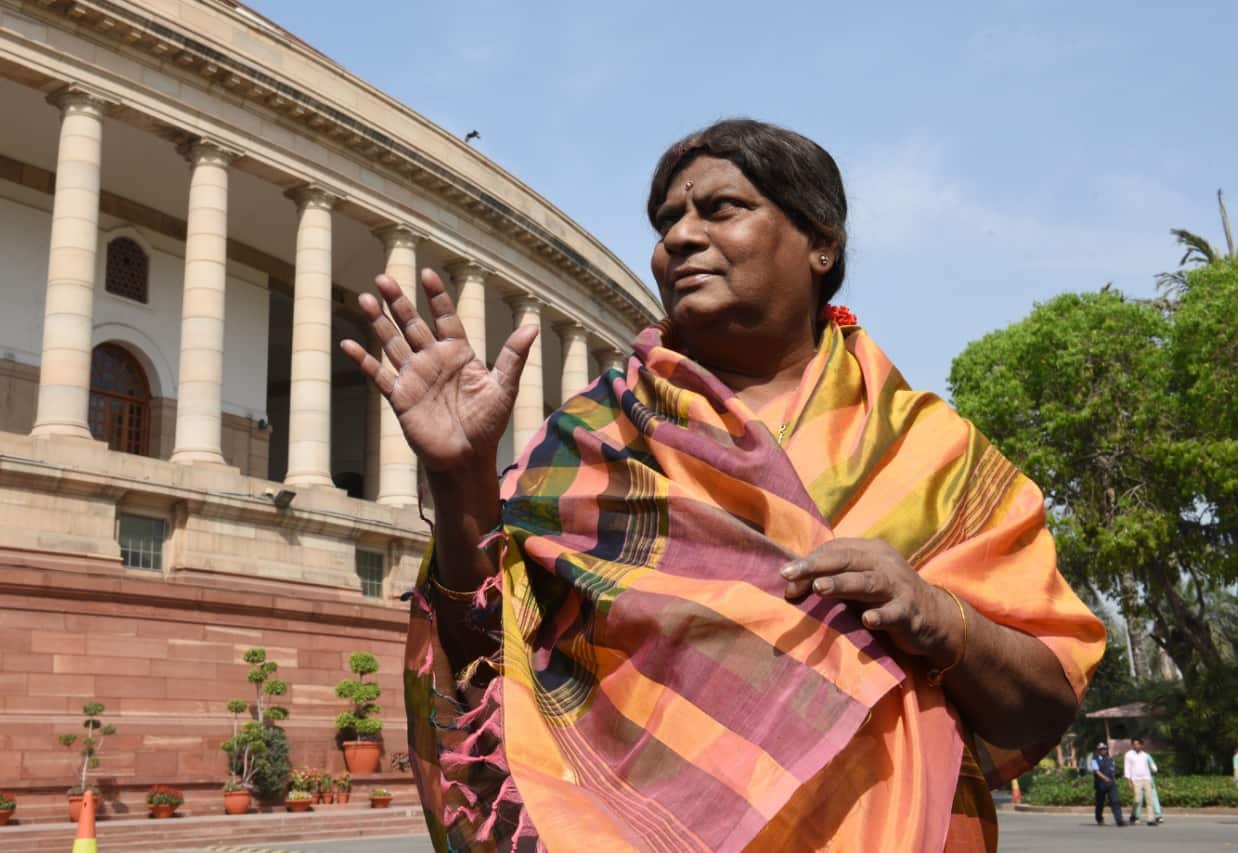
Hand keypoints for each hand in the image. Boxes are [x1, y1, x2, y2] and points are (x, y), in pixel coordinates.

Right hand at [340, 270, 537, 472]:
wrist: (466, 458)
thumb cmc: (488, 425)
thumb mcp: (504, 388)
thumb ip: (512, 357)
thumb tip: (532, 327)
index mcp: (458, 354)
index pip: (445, 318)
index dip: (436, 297)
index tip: (426, 274)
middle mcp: (433, 361)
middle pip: (412, 324)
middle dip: (398, 302)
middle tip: (383, 278)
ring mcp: (415, 377)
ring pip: (392, 343)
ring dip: (378, 322)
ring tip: (364, 299)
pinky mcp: (400, 397)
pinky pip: (378, 375)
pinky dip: (363, 360)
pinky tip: (348, 343)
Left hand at [780, 538, 959, 662]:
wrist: (934, 617)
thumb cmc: (886, 597)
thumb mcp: (859, 583)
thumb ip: (831, 579)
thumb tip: (789, 585)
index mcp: (871, 551)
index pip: (835, 550)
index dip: (809, 563)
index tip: (785, 577)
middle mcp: (884, 563)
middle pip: (847, 560)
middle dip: (816, 567)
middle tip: (789, 574)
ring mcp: (898, 586)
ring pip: (867, 582)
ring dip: (842, 584)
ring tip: (819, 588)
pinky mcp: (909, 611)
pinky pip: (894, 613)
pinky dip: (880, 615)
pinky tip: (868, 620)